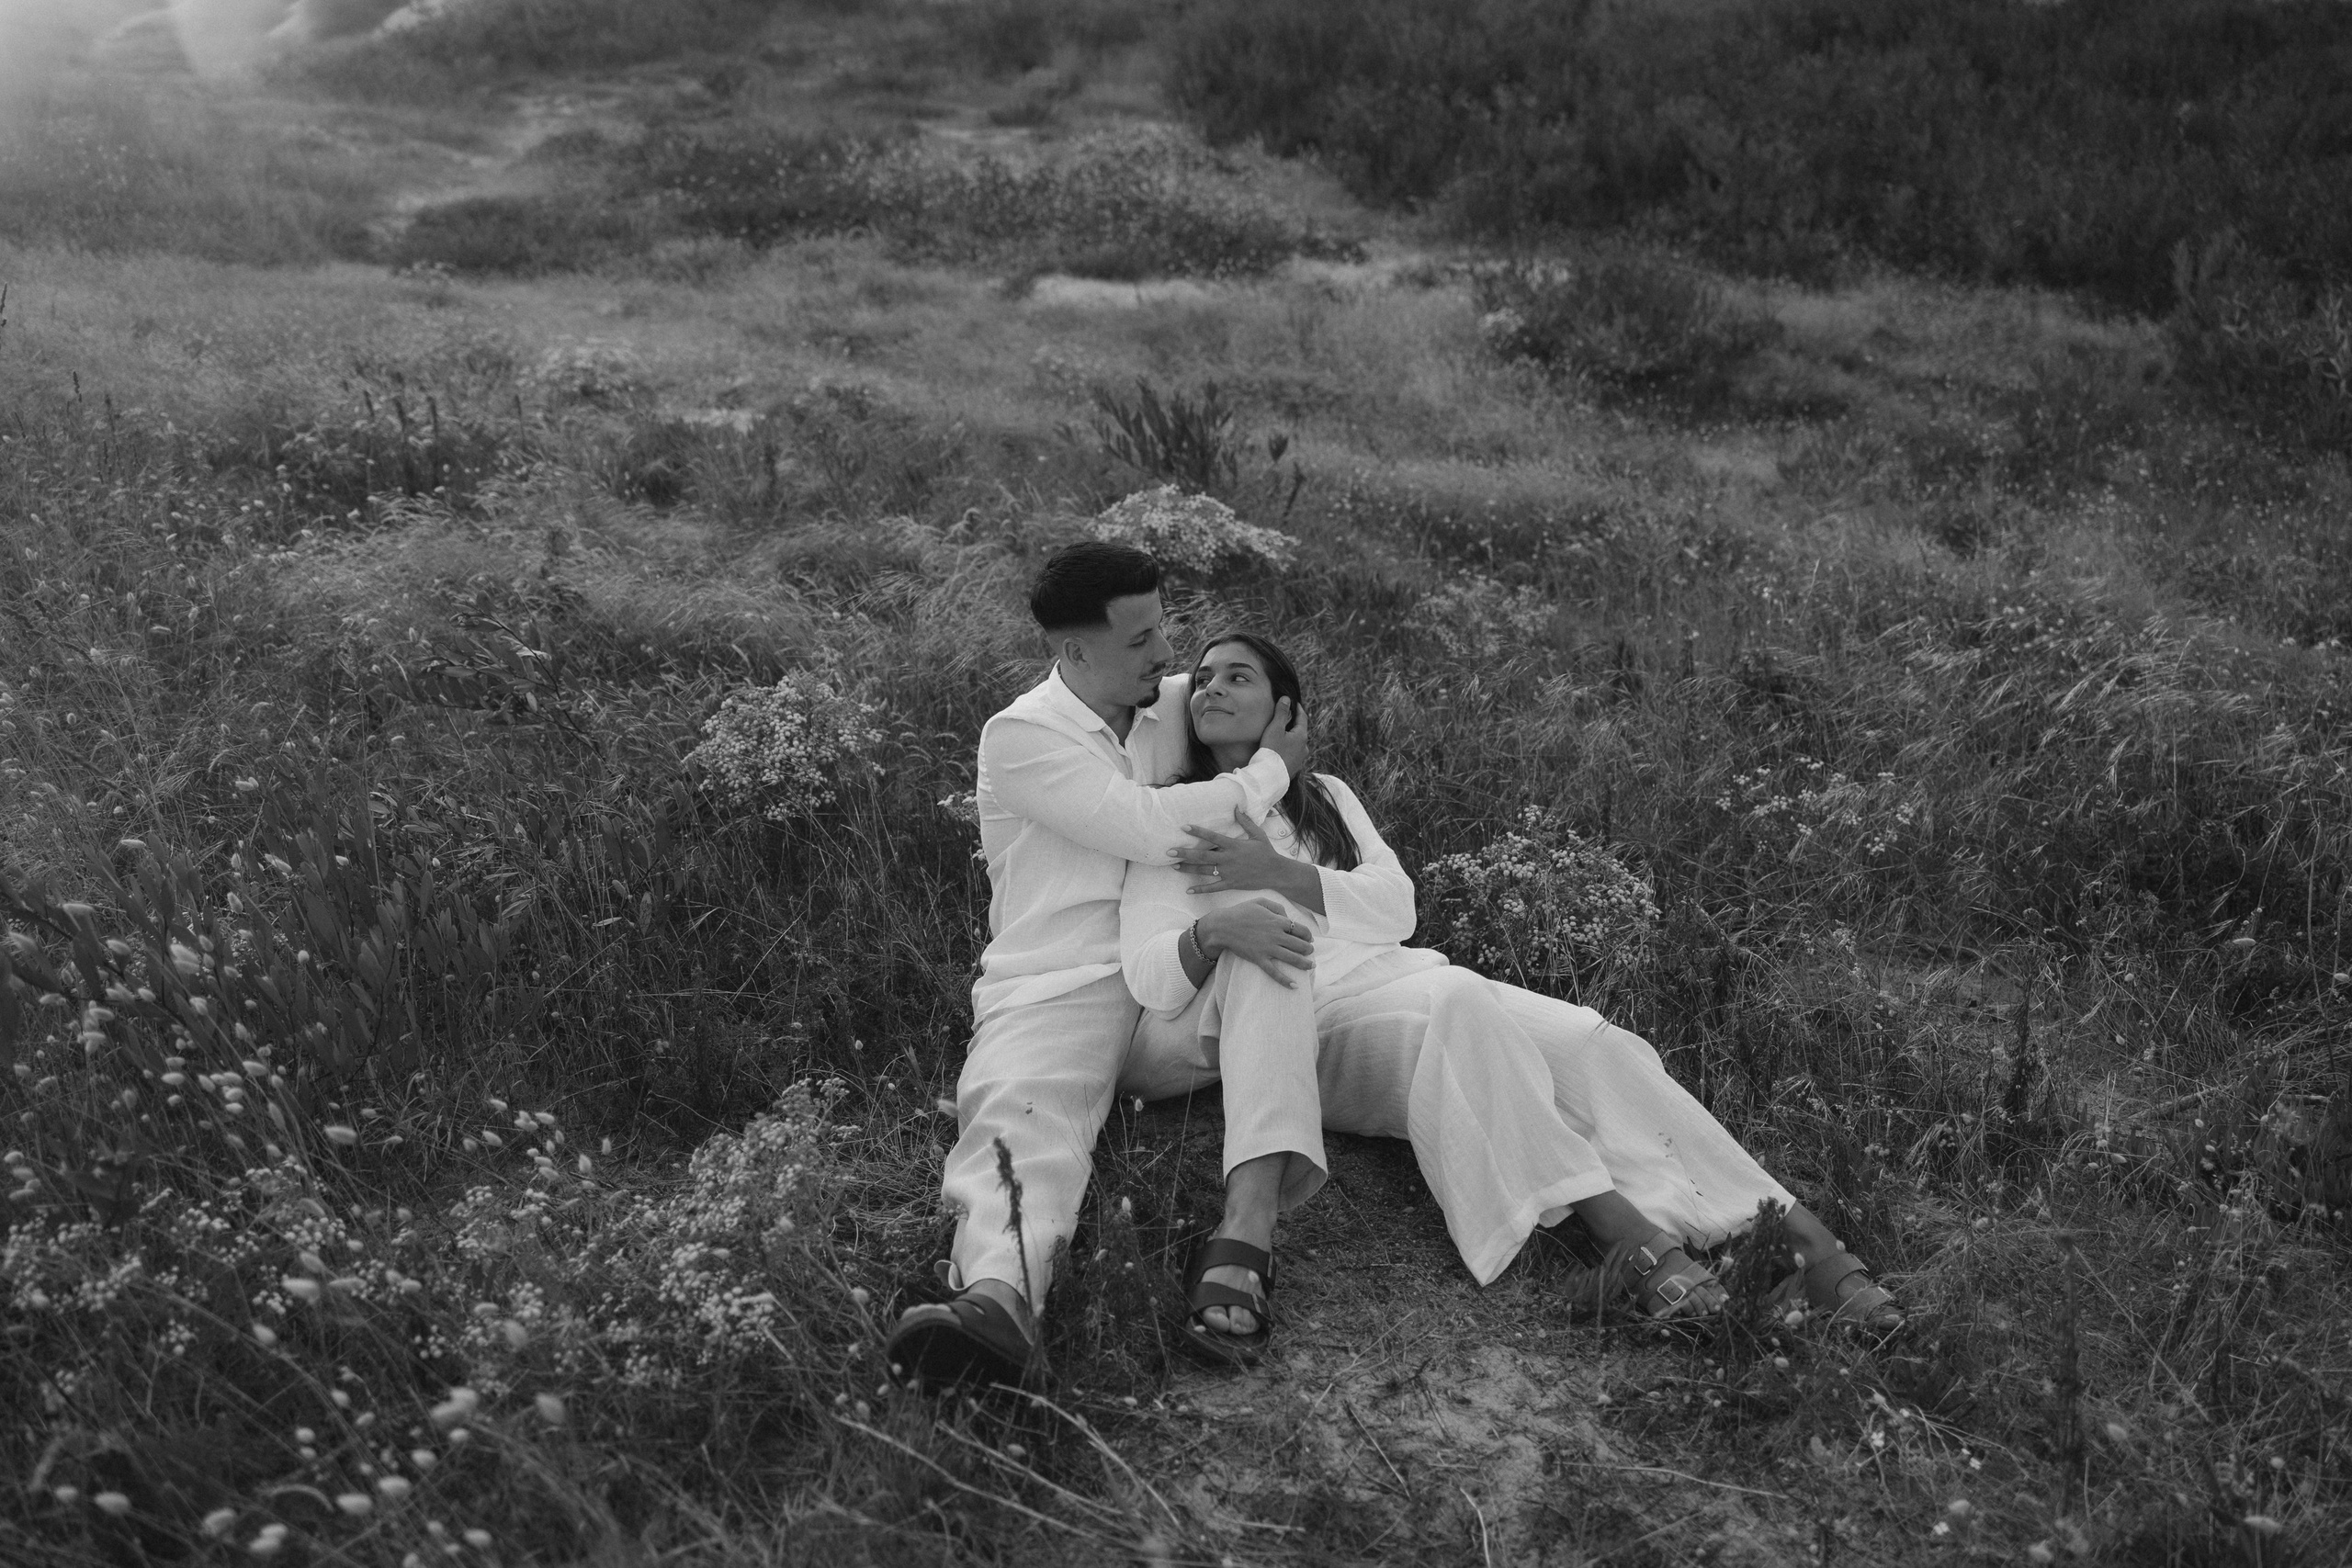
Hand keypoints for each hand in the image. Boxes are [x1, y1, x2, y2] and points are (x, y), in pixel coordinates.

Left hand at [1172, 811, 1294, 892]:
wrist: (1276, 872)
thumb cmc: (1266, 852)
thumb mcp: (1258, 834)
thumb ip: (1245, 821)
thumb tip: (1236, 807)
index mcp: (1234, 845)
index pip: (1212, 837)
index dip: (1197, 831)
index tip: (1184, 827)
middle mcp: (1228, 859)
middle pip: (1203, 855)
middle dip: (1185, 853)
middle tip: (1169, 851)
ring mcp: (1229, 873)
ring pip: (1204, 871)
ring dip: (1188, 868)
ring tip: (1173, 865)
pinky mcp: (1231, 884)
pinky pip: (1213, 888)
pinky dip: (1201, 889)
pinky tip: (1189, 890)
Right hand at [1198, 897, 1314, 986]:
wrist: (1222, 926)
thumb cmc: (1240, 912)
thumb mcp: (1260, 902)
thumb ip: (1277, 907)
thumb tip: (1288, 917)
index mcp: (1277, 921)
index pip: (1301, 930)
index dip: (1308, 935)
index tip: (1309, 938)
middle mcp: (1276, 935)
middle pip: (1300, 945)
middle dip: (1309, 949)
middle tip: (1310, 952)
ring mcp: (1268, 948)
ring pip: (1292, 959)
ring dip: (1305, 963)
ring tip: (1311, 966)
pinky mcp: (1258, 959)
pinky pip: (1274, 972)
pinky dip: (1285, 980)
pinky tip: (1295, 986)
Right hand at [1258, 696, 1308, 776]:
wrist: (1269, 777)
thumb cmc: (1271, 751)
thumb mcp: (1275, 729)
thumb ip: (1281, 713)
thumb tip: (1287, 698)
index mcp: (1302, 736)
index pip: (1303, 718)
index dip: (1299, 709)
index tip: (1295, 703)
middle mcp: (1304, 748)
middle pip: (1300, 732)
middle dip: (1294, 724)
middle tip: (1288, 718)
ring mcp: (1300, 760)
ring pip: (1297, 745)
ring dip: (1291, 739)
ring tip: (1283, 735)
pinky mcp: (1294, 769)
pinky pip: (1293, 755)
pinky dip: (1288, 750)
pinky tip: (1281, 751)